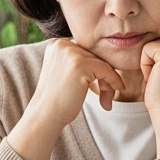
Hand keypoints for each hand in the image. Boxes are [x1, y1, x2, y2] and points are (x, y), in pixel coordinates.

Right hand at [7, 38, 126, 159]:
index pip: (87, 51)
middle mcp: (62, 44)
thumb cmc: (59, 99)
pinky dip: (113, 83)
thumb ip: (82, 62)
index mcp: (57, 44)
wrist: (46, 116)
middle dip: (104, 77)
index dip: (97, 69)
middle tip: (106, 98)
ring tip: (106, 101)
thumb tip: (111, 57)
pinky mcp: (80, 64)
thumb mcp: (68, 74)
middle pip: (96, 56)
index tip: (102, 87)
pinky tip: (109, 100)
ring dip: (108, 83)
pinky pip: (106, 69)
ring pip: (103, 63)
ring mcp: (70, 52)